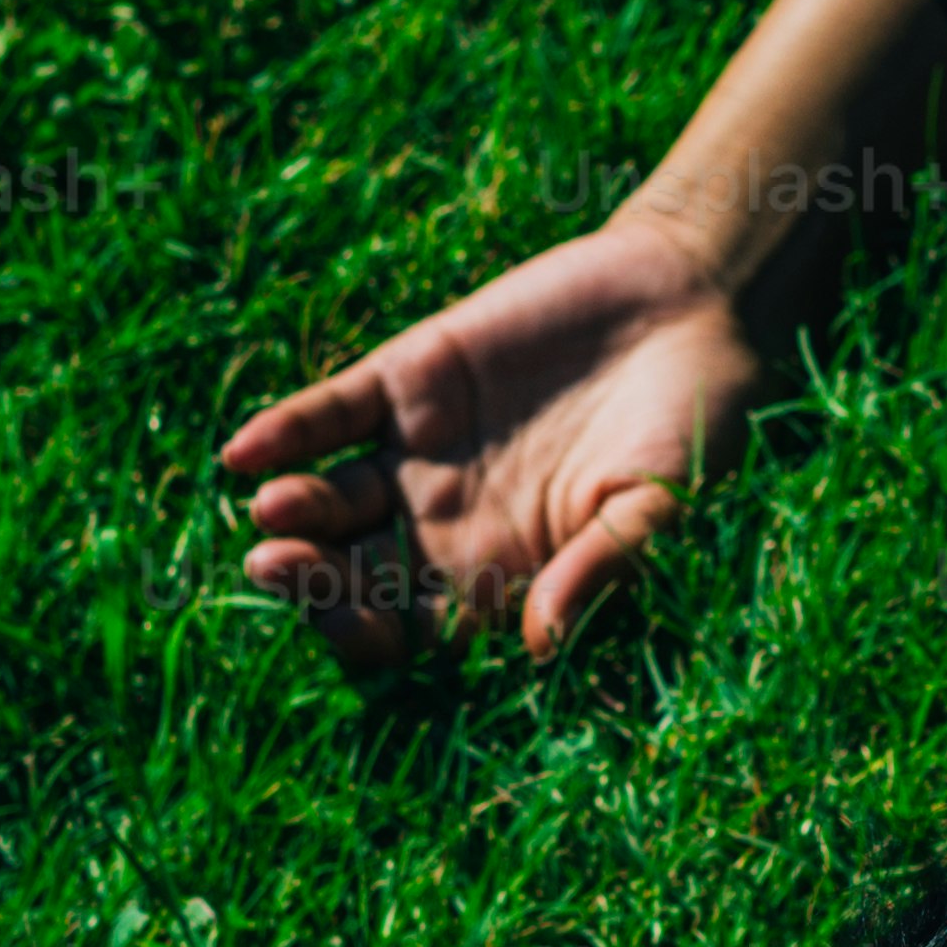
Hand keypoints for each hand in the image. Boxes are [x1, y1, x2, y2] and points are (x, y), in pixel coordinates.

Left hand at [216, 214, 768, 678]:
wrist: (695, 301)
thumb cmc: (700, 423)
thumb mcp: (663, 503)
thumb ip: (599, 568)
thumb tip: (540, 645)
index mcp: (502, 579)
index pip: (408, 632)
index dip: (366, 636)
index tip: (348, 626)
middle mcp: (445, 528)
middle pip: (350, 575)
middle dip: (307, 581)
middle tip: (277, 568)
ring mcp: (419, 455)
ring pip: (330, 501)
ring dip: (294, 513)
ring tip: (274, 510)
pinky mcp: (408, 379)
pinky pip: (330, 414)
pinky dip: (287, 432)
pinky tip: (245, 452)